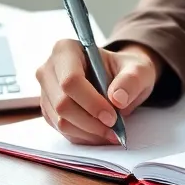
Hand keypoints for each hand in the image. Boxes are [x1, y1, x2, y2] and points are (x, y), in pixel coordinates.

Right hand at [35, 40, 161, 144]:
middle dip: (90, 121)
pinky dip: (83, 135)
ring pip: (61, 120)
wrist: (118, 77)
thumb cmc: (125, 69)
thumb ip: (131, 80)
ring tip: (111, 132)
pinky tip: (100, 132)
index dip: (91, 102)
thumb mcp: (138, 69)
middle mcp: (50, 69)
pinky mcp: (49, 110)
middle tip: (114, 129)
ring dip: (88, 132)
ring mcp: (46, 91)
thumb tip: (118, 98)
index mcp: (66, 49)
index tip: (112, 116)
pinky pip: (62, 130)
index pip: (71, 80)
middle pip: (62, 103)